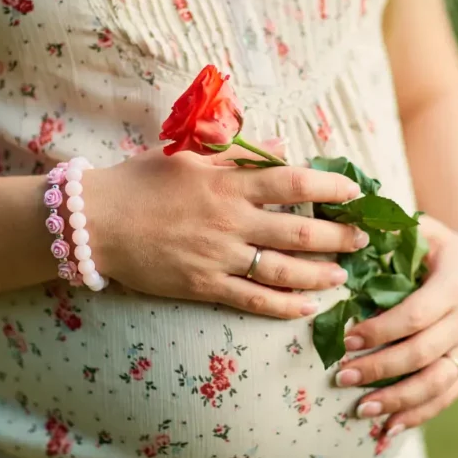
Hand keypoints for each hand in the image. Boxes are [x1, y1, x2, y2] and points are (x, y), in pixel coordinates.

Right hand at [81, 146, 368, 317]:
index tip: (355, 193)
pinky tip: (308, 309)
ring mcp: (217, 258)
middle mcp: (229, 222)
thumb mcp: (187, 157)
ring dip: (320, 275)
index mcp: (226, 184)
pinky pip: (251, 299)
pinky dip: (283, 306)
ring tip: (343, 276)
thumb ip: (236, 156)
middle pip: (298, 233)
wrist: (94, 224)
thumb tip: (280, 148)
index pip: (293, 185)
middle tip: (363, 241)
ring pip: (282, 271)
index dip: (330, 190)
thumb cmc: (139, 182)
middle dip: (338, 238)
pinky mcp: (202, 286)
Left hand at [333, 216, 457, 431]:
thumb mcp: (428, 232)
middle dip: (380, 368)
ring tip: (360, 410)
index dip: (382, 330)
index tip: (347, 337)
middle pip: (422, 353)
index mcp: (455, 288)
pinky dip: (419, 415)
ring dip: (398, 400)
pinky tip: (389, 428)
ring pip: (436, 383)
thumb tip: (354, 230)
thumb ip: (396, 233)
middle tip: (341, 375)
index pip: (416, 315)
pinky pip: (446, 397)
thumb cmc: (445, 247)